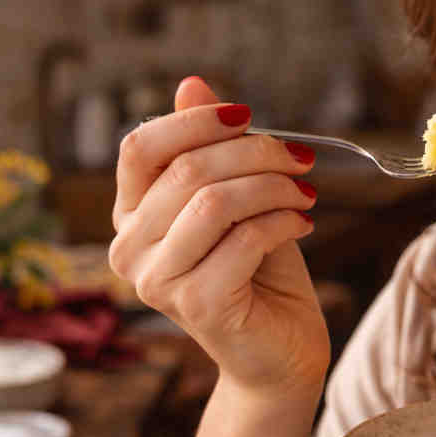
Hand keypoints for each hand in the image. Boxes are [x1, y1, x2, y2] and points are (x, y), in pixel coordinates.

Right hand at [108, 77, 329, 394]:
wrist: (279, 353)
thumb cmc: (259, 273)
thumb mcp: (238, 198)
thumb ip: (211, 148)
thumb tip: (192, 83)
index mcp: (131, 216)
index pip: (141, 147)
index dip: (194, 121)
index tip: (247, 116)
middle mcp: (129, 249)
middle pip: (186, 170)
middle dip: (254, 153)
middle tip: (301, 160)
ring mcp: (157, 281)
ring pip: (214, 202)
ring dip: (273, 188)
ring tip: (306, 194)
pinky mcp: (195, 305)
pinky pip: (244, 238)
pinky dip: (284, 221)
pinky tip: (303, 225)